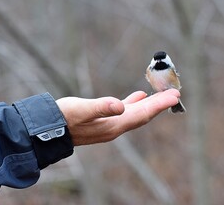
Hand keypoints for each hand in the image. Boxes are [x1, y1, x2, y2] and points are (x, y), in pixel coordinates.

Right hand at [55, 89, 179, 145]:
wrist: (49, 130)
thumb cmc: (64, 118)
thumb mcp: (81, 109)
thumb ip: (100, 107)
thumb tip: (120, 106)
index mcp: (113, 125)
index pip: (142, 114)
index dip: (159, 105)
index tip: (174, 96)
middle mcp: (115, 127)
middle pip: (143, 114)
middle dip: (159, 104)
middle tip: (174, 93)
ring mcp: (110, 125)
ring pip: (136, 113)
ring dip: (150, 104)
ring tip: (162, 95)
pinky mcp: (104, 121)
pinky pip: (126, 112)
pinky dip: (135, 103)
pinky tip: (139, 97)